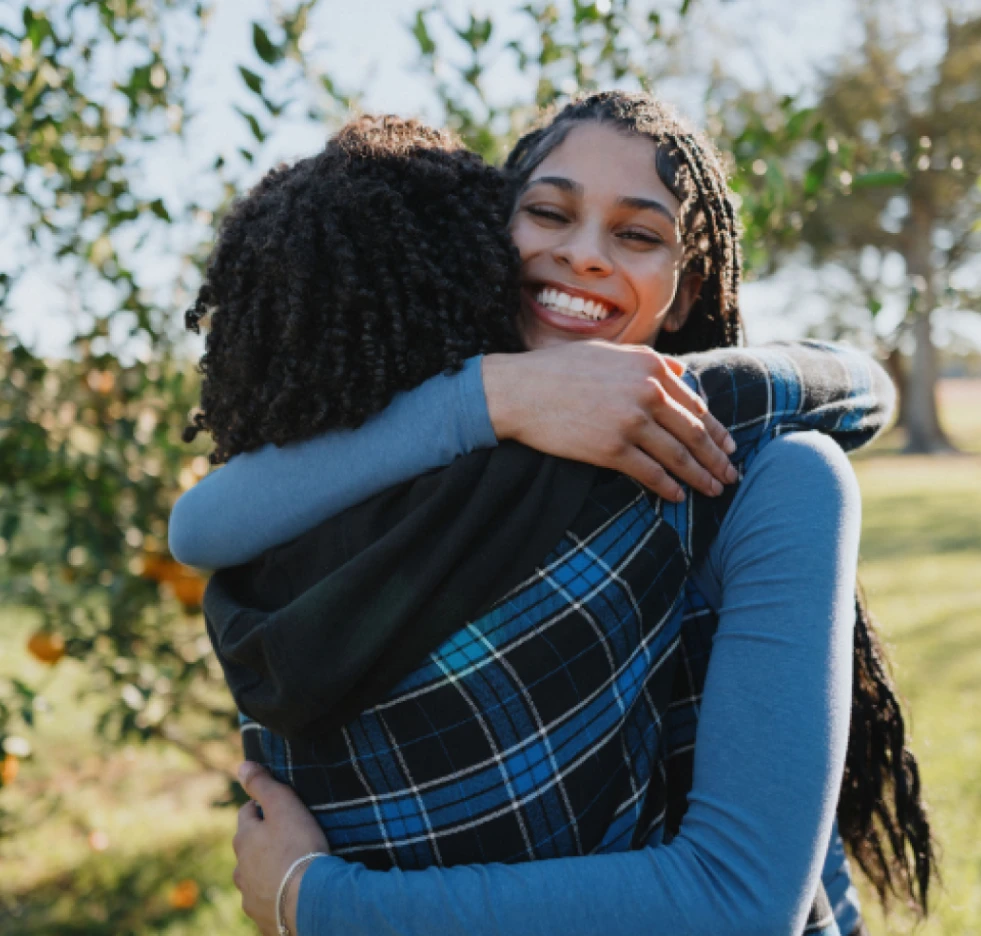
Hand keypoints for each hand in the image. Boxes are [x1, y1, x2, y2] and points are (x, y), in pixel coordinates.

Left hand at [233, 761, 329, 935]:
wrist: (310, 900)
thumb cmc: (299, 847)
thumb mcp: (283, 806)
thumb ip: (262, 785)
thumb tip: (242, 766)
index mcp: (244, 839)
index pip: (247, 814)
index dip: (261, 807)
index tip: (278, 807)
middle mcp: (241, 870)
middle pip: (248, 848)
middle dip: (261, 841)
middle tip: (287, 836)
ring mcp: (251, 897)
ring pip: (255, 877)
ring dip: (267, 870)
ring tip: (289, 867)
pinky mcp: (264, 919)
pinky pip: (267, 902)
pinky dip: (276, 895)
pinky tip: (290, 893)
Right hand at [482, 341, 737, 501]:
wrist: (520, 391)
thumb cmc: (559, 369)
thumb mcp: (608, 352)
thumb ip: (648, 360)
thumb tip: (680, 371)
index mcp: (650, 367)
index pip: (694, 404)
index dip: (715, 429)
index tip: (727, 446)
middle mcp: (647, 392)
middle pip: (694, 433)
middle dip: (717, 458)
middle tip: (731, 475)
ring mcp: (631, 422)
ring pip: (678, 456)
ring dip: (701, 476)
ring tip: (715, 490)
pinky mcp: (612, 450)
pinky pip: (650, 473)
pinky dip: (668, 487)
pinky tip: (679, 496)